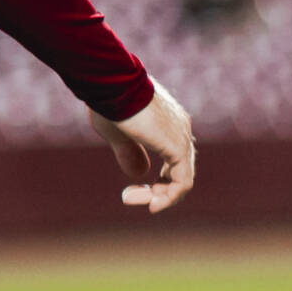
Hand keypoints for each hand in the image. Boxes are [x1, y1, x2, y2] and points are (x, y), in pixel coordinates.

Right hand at [91, 82, 195, 213]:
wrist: (112, 85)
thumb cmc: (109, 101)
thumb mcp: (117, 133)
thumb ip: (130, 153)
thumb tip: (138, 175)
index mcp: (168, 123)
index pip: (174, 160)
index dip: (158, 180)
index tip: (132, 189)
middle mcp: (180, 130)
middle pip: (179, 171)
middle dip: (157, 191)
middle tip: (129, 197)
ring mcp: (181, 138)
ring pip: (182, 180)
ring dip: (161, 197)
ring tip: (138, 202)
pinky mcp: (177, 146)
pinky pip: (182, 182)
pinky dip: (169, 197)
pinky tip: (151, 205)